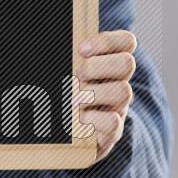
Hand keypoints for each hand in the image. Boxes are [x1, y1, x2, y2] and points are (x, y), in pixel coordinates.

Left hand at [75, 30, 136, 162]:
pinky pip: (114, 122)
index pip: (127, 42)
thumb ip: (67, 59)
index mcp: (109, 64)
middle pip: (127, 63)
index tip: (81, 49)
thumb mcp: (67, 74)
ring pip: (124, 91)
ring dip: (94, 93)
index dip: (107, 41)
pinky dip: (93, 119)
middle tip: (77, 74)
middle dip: (98, 66)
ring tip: (73, 101)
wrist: (65, 135)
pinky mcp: (113, 131)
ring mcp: (118, 107)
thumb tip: (50, 41)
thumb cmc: (64, 95)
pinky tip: (79, 119)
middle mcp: (118, 82)